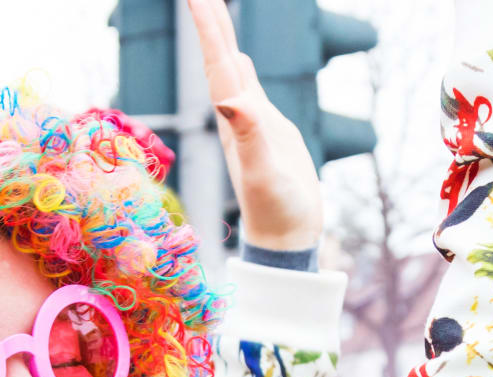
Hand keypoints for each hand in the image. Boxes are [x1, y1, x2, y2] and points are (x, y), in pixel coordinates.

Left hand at [186, 0, 323, 251]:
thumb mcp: (262, 173)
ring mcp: (250, 122)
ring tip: (212, 11)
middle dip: (210, 24)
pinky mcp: (266, 130)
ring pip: (231, 70)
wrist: (284, 239)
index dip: (207, 29)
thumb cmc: (277, 211)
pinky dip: (241, 67)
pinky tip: (238, 58)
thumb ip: (249, 137)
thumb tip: (229, 102)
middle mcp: (236, 116)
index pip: (218, 64)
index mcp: (233, 120)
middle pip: (220, 60)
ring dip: (221, 40)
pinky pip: (249, 88)